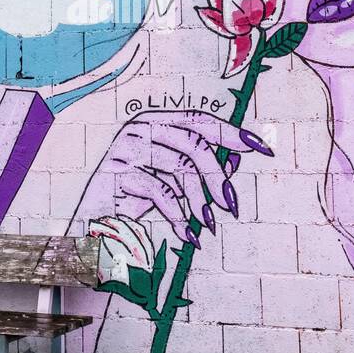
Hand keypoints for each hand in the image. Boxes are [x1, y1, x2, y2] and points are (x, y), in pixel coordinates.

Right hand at [76, 111, 272, 244]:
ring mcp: (125, 148)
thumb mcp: (171, 181)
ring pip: (179, 166)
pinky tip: (189, 233)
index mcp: (153, 122)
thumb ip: (198, 168)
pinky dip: (179, 215)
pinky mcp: (115, 173)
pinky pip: (158, 191)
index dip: (230, 132)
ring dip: (199, 200)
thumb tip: (235, 159)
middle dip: (217, 175)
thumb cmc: (133, 199)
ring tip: (208, 223)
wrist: (93, 227)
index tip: (260, 147)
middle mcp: (138, 128)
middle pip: (192, 142)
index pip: (198, 119)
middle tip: (230, 203)